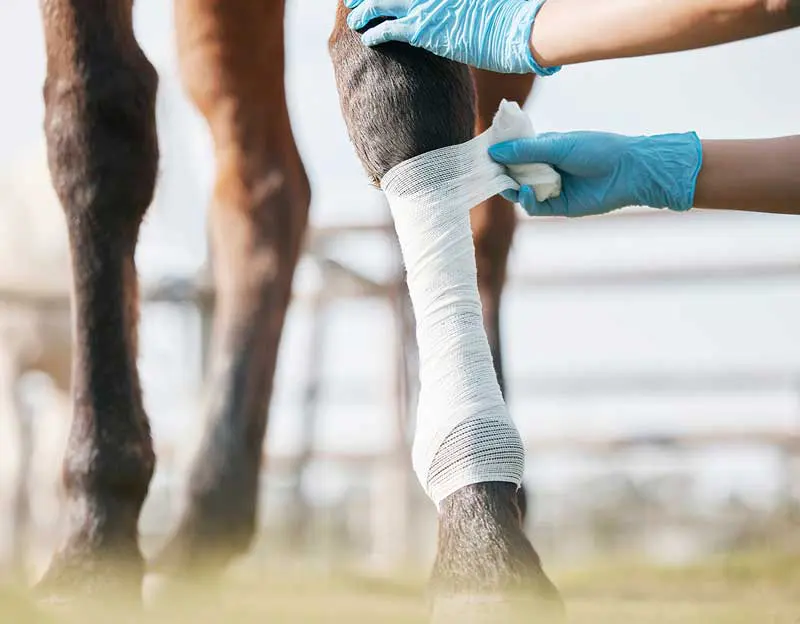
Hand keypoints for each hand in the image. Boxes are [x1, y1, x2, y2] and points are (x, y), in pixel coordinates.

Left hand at [344, 0, 559, 74]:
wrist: (520, 27)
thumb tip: (454, 9)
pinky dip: (375, 32)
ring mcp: (426, 5)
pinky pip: (389, 29)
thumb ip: (459, 2)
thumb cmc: (513, 13)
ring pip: (382, 2)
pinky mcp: (425, 29)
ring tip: (354, 17)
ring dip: (364, 9)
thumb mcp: (484, 0)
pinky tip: (368, 38)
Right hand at [489, 131, 702, 216]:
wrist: (628, 171)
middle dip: (502, 173)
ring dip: (512, 187)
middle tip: (488, 172)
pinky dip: (526, 200)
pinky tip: (525, 192)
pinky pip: (535, 206)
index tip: (485, 153)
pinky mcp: (559, 207)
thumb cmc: (597, 150)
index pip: (516, 152)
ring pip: (522, 191)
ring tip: (506, 183)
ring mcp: (552, 189)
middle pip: (516, 173)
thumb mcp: (558, 145)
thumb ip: (526, 150)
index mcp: (546, 149)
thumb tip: (494, 151)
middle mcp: (547, 169)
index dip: (501, 153)